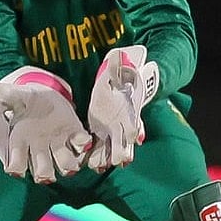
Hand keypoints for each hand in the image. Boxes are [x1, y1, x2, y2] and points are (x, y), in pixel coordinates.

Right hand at [0, 67, 92, 183]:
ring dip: (68, 164)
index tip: (15, 168)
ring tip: (70, 159)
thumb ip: (5, 95)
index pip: (16, 164)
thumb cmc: (27, 99)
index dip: (16, 168)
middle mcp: (40, 148)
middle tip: (47, 172)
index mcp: (21, 142)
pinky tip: (81, 137)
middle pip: (43, 172)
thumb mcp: (16, 95)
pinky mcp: (74, 135)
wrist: (46, 93)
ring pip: (65, 165)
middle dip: (45, 173)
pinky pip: (80, 145)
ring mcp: (58, 144)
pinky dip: (83, 143)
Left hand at [86, 45, 159, 172]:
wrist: (119, 79)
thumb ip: (119, 66)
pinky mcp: (99, 129)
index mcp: (130, 112)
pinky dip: (93, 154)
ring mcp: (111, 129)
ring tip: (96, 165)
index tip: (128, 148)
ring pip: (110, 149)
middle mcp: (123, 124)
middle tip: (112, 161)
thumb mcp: (121, 69)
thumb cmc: (122, 75)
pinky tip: (86, 162)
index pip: (134, 127)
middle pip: (123, 144)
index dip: (131, 138)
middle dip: (118, 153)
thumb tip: (118, 55)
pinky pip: (96, 145)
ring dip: (104, 158)